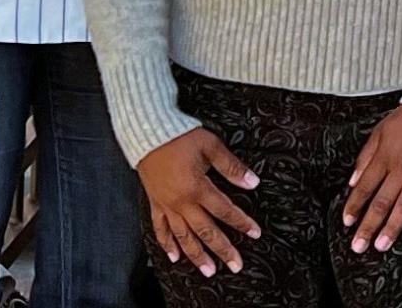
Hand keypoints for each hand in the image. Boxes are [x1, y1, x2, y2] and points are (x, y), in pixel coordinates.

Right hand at [137, 128, 260, 275]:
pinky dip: (167, 244)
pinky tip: (174, 257)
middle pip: (205, 231)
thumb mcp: (211, 146)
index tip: (254, 234)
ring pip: (183, 236)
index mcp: (197, 187)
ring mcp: (166, 205)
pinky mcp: (155, 203)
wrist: (147, 132)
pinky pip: (160, 229)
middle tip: (235, 265)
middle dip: (222, 249)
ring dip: (196, 255)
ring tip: (209, 270)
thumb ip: (232, 167)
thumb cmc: (179, 137)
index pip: (225, 210)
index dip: (241, 223)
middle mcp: (181, 201)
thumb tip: (252, 182)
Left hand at [343, 104, 401, 253]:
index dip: (354, 206)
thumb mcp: (378, 132)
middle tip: (359, 246)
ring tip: (383, 245)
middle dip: (368, 226)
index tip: (347, 222)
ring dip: (393, 227)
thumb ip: (365, 158)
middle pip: (381, 202)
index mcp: (384, 158)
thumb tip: (353, 181)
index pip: (364, 188)